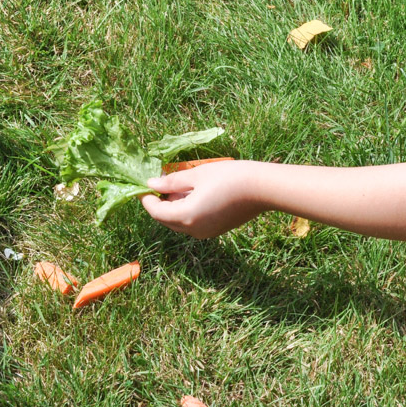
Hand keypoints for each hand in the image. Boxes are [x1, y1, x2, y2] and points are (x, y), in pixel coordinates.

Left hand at [142, 160, 264, 238]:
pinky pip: (193, 223)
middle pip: (166, 220)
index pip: (156, 211)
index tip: (142, 186)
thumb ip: (172, 182)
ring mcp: (206, 233)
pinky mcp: (216, 230)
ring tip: (179, 185)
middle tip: (160, 183)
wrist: (263, 188)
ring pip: (179, 222)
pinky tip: (194, 194)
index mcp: (186, 216)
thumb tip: (151, 184)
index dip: (146, 199)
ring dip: (173, 207)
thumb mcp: (197, 174)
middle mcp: (193, 230)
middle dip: (159, 204)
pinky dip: (186, 211)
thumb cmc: (230, 177)